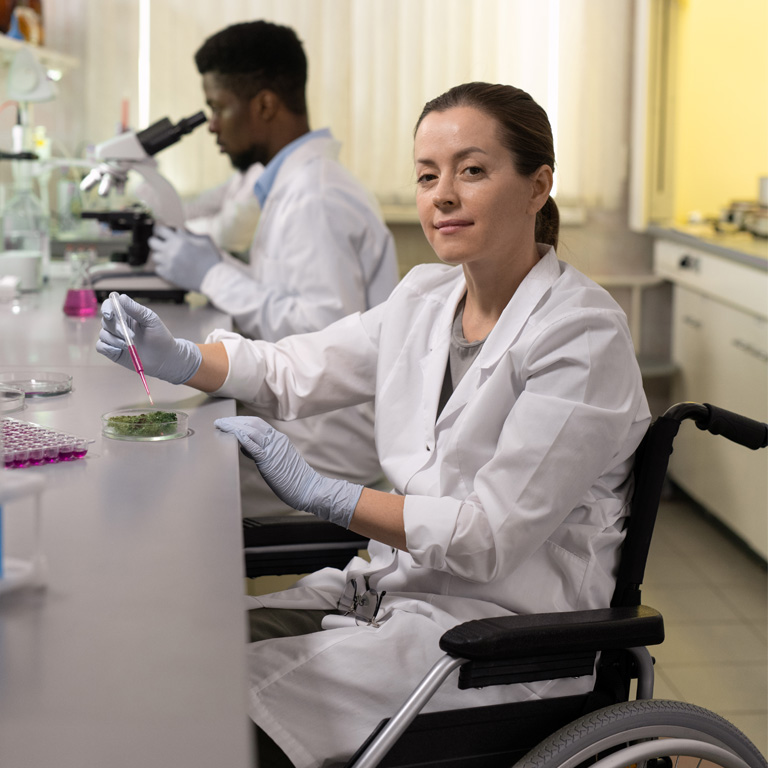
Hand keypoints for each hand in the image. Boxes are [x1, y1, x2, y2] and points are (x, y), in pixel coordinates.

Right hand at [96, 293, 202, 384]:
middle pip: (105, 320)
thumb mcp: (151, 320)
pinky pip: (101, 346)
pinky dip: (108, 348)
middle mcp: (119, 324)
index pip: (110, 305)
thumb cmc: (160, 337)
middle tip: (132, 336)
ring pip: (103, 334)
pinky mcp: (112, 350)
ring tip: (130, 346)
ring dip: (115, 340)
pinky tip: (120, 350)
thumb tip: (121, 297)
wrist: (164, 358)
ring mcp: (115, 338)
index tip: (110, 315)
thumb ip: (136, 310)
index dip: (106, 308)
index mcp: (127, 314)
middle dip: (117, 328)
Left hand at [149, 224, 220, 291]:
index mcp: (179, 240)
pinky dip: (163, 268)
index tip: (161, 232)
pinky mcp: (169, 275)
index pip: (159, 230)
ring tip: (171, 258)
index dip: (159, 230)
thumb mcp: (205, 240)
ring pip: (155, 256)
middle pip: (151, 242)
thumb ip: (190, 234)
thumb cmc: (211, 258)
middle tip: (163, 244)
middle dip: (157, 241)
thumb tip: (178, 231)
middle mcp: (170, 251)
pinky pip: (158, 269)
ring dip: (161, 256)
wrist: (214, 278)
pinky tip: (172, 267)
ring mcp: (168, 264)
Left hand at [215, 416, 362, 527]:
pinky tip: (230, 433)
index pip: (258, 424)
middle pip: (252, 423)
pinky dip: (240, 436)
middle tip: (221, 421)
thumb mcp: (278, 461)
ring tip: (221, 425)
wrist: (309, 489)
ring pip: (251, 430)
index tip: (230, 422)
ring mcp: (273, 448)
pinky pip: (253, 444)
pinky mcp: (269, 459)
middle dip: (235, 421)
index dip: (242, 421)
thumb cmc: (294, 480)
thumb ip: (264, 452)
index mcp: (280, 439)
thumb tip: (246, 447)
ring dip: (233, 426)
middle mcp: (277, 440)